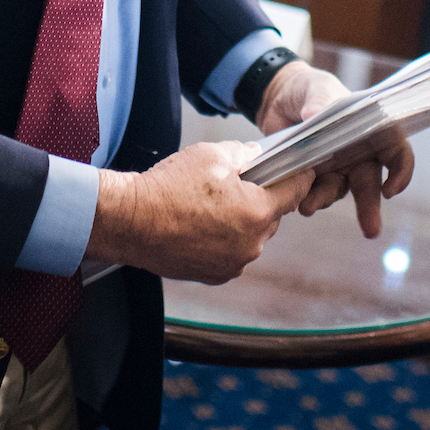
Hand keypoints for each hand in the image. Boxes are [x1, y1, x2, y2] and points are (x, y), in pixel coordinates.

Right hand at [87, 140, 305, 285]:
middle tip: (234, 184)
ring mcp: (234, 264)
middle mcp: (252, 244)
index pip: (296, 191)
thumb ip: (245, 155)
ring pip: (251, 235)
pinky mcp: (216, 275)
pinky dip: (224, 239)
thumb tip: (258, 156)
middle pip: (271, 215)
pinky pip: (233, 252)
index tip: (298, 169)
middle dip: (260, 199)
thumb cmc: (167, 188)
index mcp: (257, 212)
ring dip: (240, 221)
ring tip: (210, 205)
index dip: (297, 176)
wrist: (130, 222)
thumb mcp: (211, 155)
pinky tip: (200, 224)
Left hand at [256, 61, 414, 236]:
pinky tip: (297, 201)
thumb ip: (320, 99)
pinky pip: (314, 192)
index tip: (390, 190)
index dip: (401, 170)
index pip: (396, 150)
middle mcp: (357, 153)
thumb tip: (316, 113)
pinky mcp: (313, 176)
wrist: (276, 100)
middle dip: (370, 208)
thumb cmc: (306, 89)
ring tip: (307, 206)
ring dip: (325, 201)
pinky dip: (307, 198)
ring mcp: (336, 167)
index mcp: (368, 129)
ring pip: (338, 191)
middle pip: (370, 183)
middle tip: (371, 230)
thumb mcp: (316, 87)